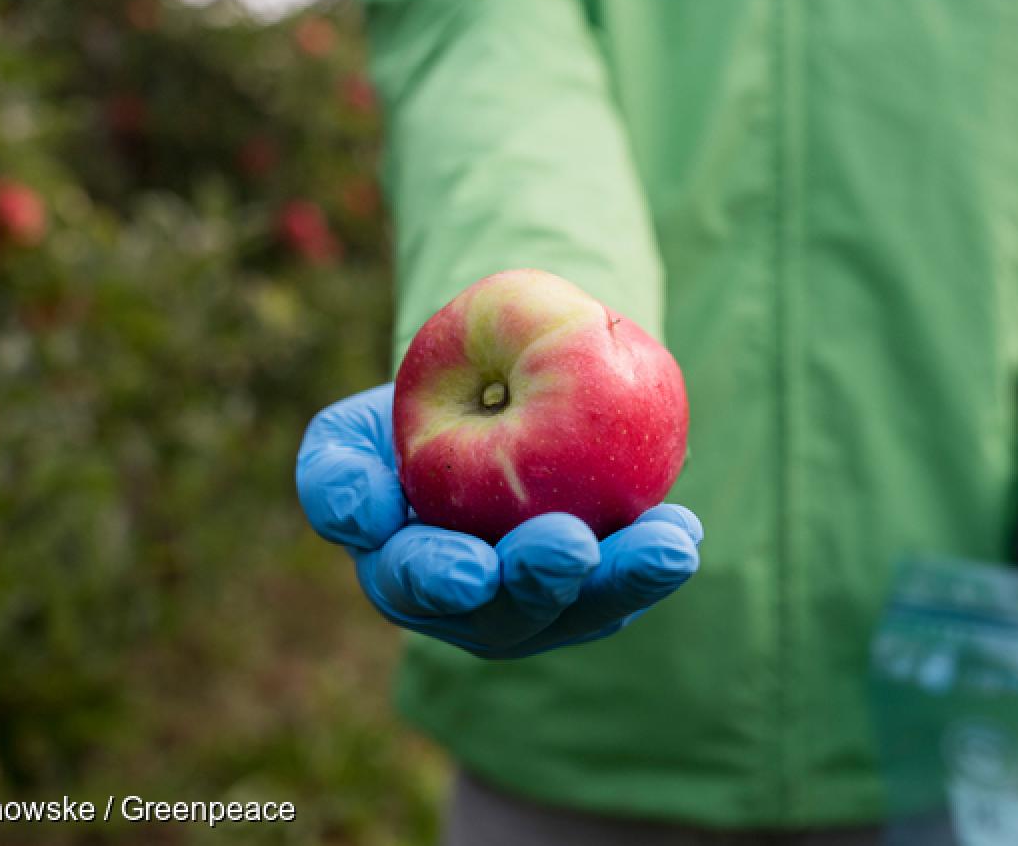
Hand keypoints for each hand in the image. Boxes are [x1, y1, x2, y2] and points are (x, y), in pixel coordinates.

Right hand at [295, 383, 702, 658]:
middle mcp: (476, 609)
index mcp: (406, 575)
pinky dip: (656, 557)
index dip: (443, 577)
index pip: (418, 581)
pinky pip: (629, 578)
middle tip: (571, 548)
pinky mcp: (597, 584)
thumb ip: (336, 475)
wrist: (478, 407)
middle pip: (512, 610)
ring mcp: (543, 604)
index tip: (471, 567)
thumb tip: (362, 514)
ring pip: (586, 604)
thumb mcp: (349, 437)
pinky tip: (681, 529)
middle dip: (544, 581)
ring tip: (668, 547)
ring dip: (627, 578)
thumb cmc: (399, 427)